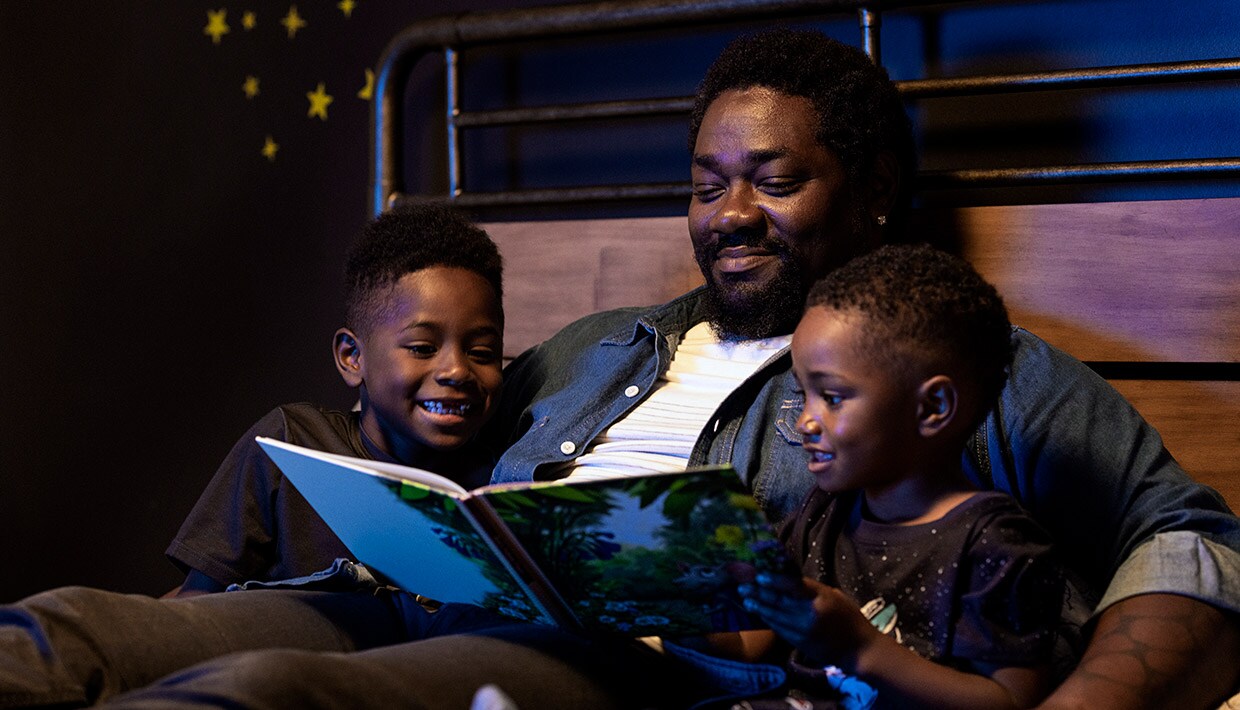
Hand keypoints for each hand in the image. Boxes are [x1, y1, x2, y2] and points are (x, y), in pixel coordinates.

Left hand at [739, 574, 879, 667]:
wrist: (858, 649)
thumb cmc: (849, 618)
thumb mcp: (835, 596)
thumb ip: (813, 589)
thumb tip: (789, 579)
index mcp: (822, 597)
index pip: (795, 585)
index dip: (775, 580)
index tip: (759, 575)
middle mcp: (811, 613)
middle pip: (780, 600)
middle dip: (759, 592)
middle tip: (743, 585)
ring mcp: (804, 629)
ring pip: (776, 615)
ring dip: (759, 606)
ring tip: (746, 598)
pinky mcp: (800, 642)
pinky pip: (779, 628)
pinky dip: (767, 619)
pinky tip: (759, 612)